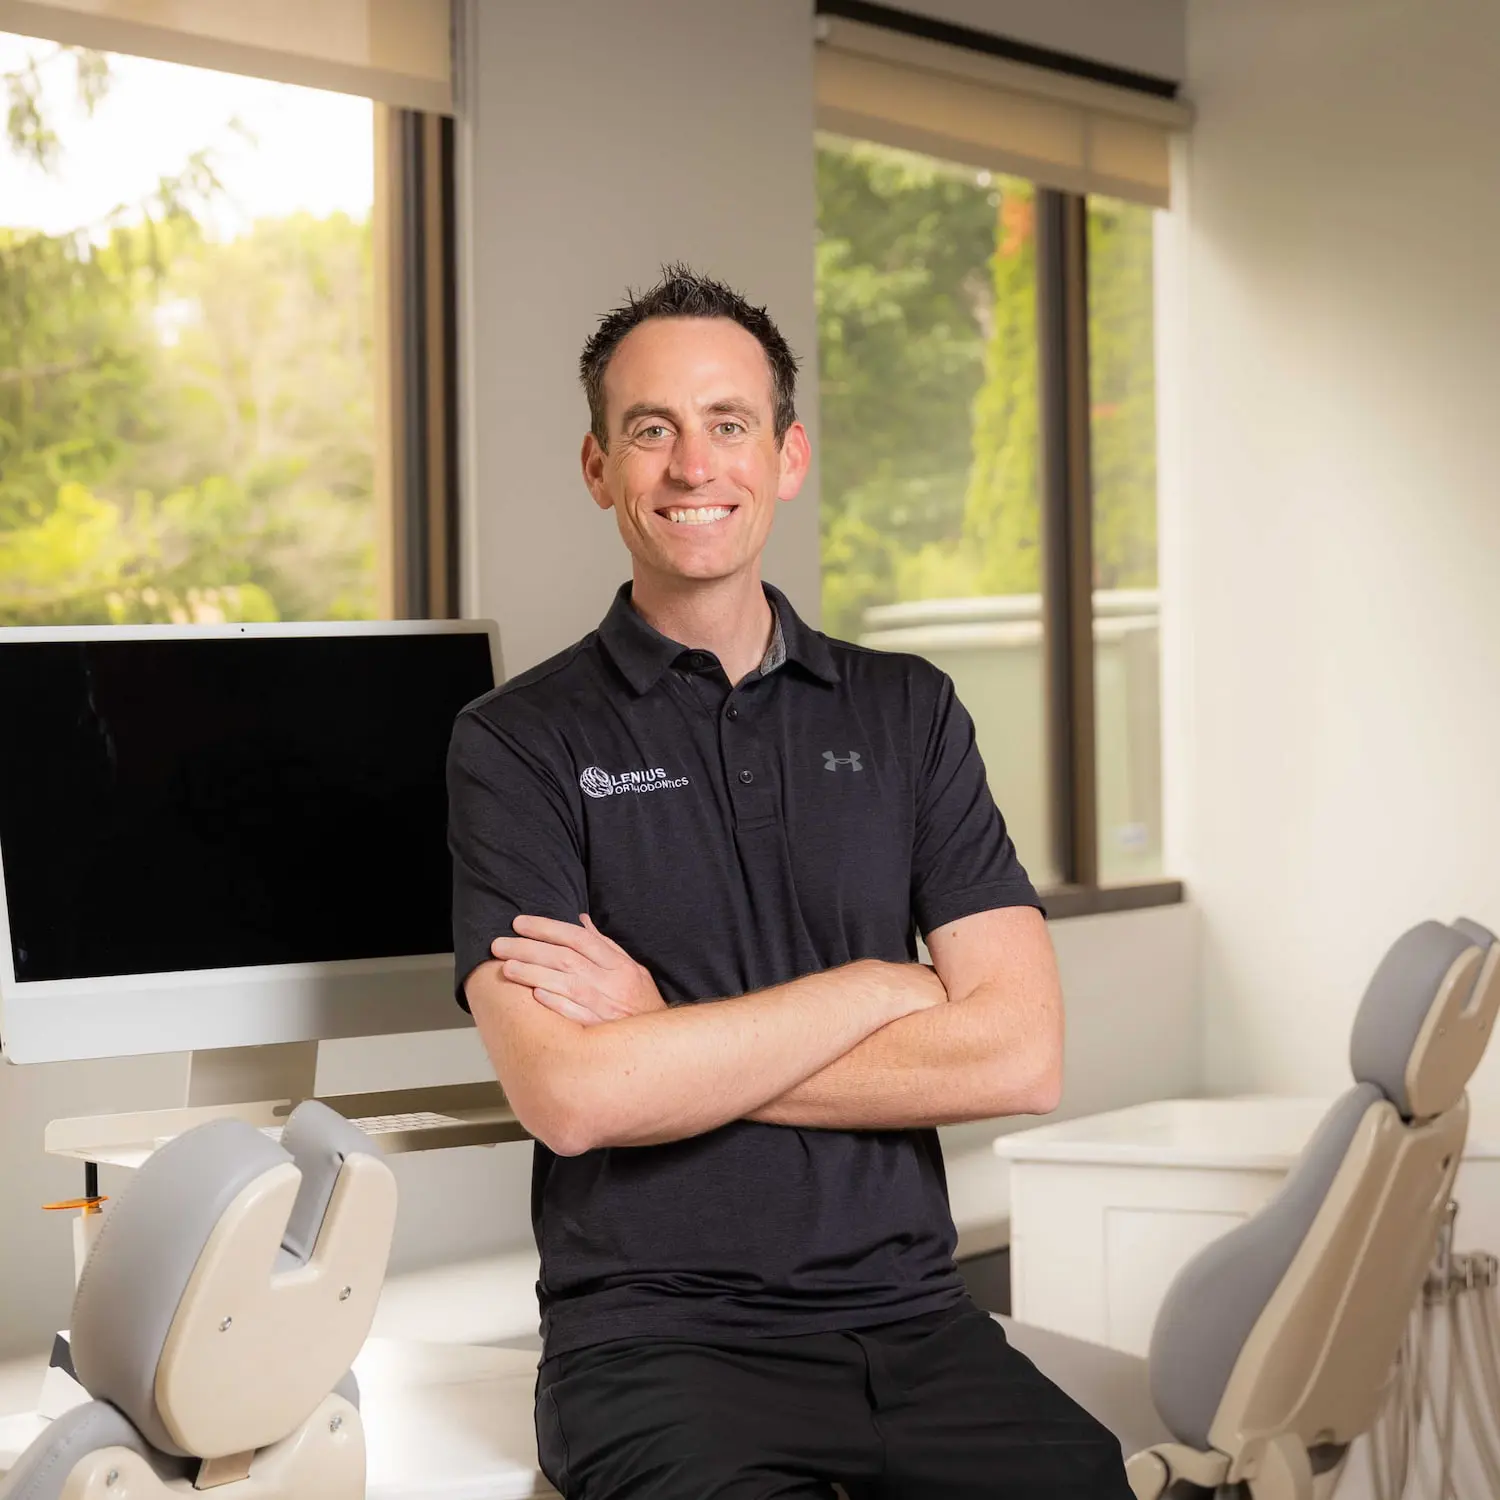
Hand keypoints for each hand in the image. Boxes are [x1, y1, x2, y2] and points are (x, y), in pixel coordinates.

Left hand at [491, 914, 666, 1025]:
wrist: (661, 1044)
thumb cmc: (641, 1004)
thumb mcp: (631, 969)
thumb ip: (604, 945)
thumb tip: (580, 921)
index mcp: (617, 965)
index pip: (577, 938)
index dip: (547, 927)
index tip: (519, 923)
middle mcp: (610, 982)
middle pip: (564, 958)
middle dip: (529, 948)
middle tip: (500, 945)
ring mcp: (605, 1007)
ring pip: (565, 984)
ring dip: (533, 974)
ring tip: (507, 968)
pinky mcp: (598, 1030)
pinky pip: (575, 1015)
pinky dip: (556, 1003)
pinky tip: (535, 995)